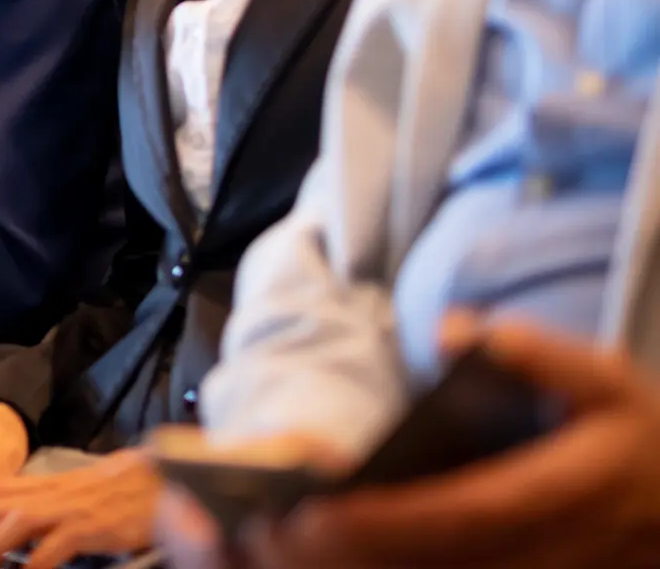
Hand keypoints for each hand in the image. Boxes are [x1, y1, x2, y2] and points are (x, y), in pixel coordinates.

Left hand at [0, 449, 161, 568]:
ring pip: (13, 522)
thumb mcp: (73, 493)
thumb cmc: (120, 493)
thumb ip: (42, 503)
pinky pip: (53, 546)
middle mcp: (50, 492)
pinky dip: (32, 565)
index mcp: (43, 483)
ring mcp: (70, 508)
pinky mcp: (93, 526)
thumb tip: (8, 519)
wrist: (164, 480)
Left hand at [155, 316, 659, 568]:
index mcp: (565, 494)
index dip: (382, 523)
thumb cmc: (637, 441)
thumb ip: (539, 355)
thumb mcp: (610, 384)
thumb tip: (458, 330)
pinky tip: (308, 561)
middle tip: (254, 534)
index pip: (460, 517)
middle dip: (338, 560)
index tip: (307, 511)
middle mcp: (547, 555)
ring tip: (255, 550)